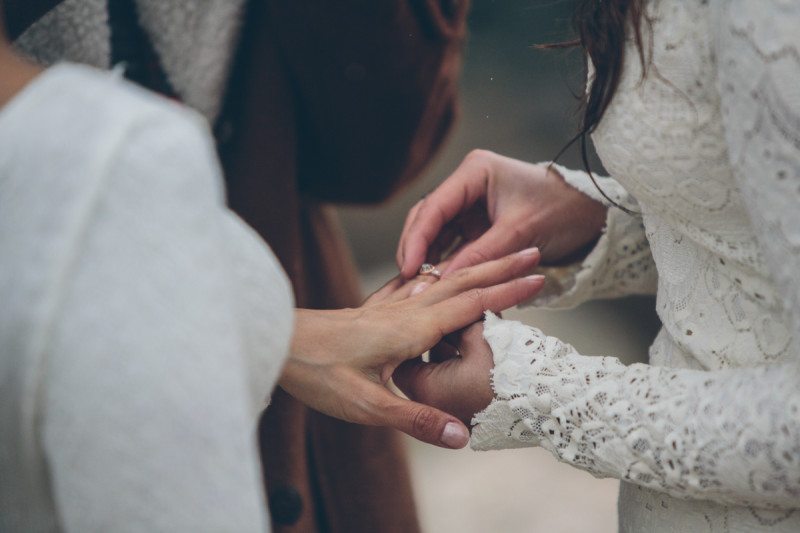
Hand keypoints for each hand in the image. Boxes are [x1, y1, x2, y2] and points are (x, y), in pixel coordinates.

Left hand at [279, 249, 542, 448]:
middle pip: (463, 282)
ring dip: (476, 269)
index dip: (507, 291)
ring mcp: (390, 307)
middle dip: (501, 267)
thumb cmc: (317, 372)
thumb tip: (462, 435)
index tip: (540, 277)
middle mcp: (405, 310)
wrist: (277, 342)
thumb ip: (416, 418)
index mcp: (411, 328)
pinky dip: (441, 277)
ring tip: (500, 260)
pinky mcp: (376, 310)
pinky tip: (437, 274)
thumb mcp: (366, 405)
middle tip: (534, 252)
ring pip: (443, 281)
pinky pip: (418, 287)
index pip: (471, 305)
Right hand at [396, 150, 607, 277]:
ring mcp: (469, 204)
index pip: (434, 206)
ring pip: (435, 233)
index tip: (410, 267)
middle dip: (416, 249)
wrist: (591, 215)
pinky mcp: (476, 224)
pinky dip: (444, 263)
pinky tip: (436, 283)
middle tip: (408, 280)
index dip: (417, 239)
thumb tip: (443, 282)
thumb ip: (480, 256)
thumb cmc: (562, 211)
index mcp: (475, 171)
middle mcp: (467, 184)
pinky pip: (451, 244)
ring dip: (427, 258)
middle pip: (427, 218)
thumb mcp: (520, 234)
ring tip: (417, 286)